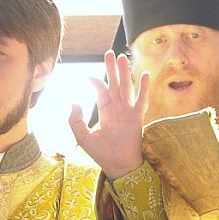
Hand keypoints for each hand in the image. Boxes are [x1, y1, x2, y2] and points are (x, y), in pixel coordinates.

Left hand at [68, 51, 148, 179]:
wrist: (117, 166)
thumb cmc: (101, 154)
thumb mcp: (82, 137)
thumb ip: (75, 120)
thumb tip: (73, 102)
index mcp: (106, 113)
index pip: (102, 92)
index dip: (97, 82)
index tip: (90, 75)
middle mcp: (117, 110)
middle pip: (114, 84)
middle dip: (112, 69)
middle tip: (109, 53)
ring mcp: (128, 112)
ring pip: (126, 87)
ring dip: (125, 73)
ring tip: (122, 57)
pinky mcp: (137, 117)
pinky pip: (141, 99)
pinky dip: (144, 87)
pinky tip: (144, 75)